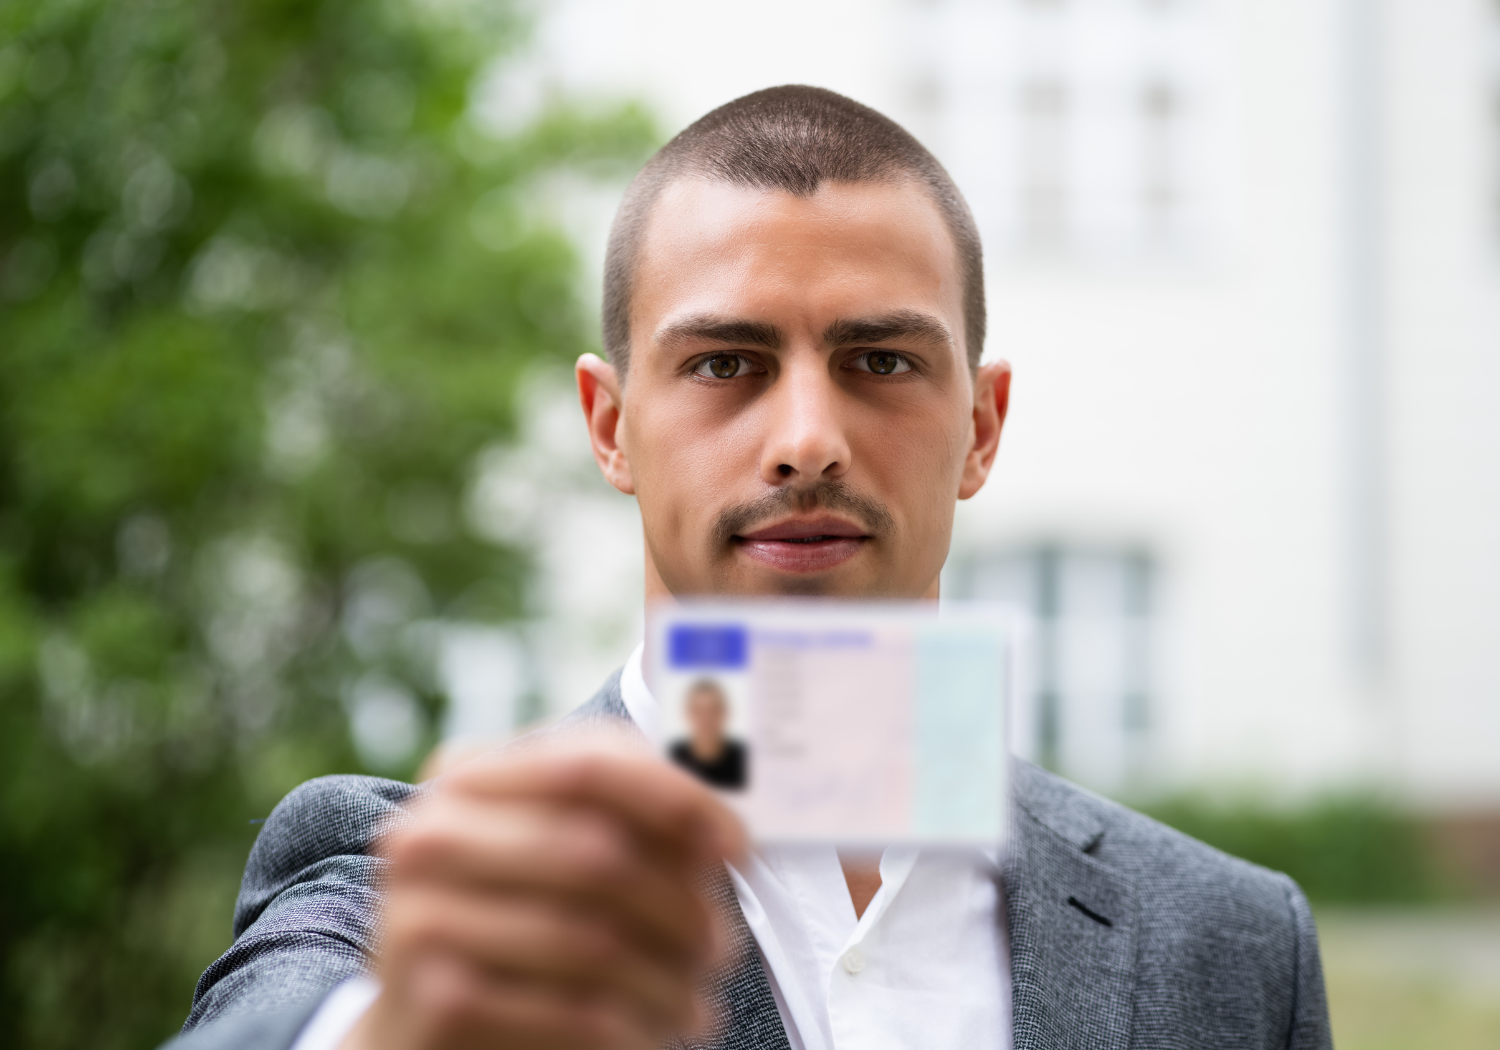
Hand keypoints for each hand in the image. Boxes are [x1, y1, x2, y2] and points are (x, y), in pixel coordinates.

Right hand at [343, 732, 745, 1049]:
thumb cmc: (513, 927)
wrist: (418, 1025)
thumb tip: (728, 834)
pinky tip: (648, 1036)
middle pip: (599, 853)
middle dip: (682, 907)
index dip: (678, 801)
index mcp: (468, 778)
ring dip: (666, 982)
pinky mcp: (434, 999)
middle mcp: (430, 834)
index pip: (590, 762)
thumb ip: (626, 823)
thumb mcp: (553, 856)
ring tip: (693, 1004)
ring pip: (592, 940)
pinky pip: (569, 1010)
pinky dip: (629, 1030)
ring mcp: (420, 916)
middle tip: (721, 949)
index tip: (738, 848)